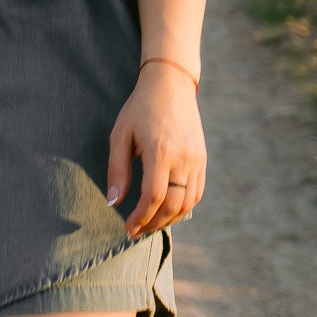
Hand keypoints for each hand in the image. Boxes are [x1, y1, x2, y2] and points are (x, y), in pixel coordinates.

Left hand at [106, 60, 207, 238]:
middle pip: (173, 205)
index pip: (153, 197)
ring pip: (188, 203)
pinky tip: (168, 211)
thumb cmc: (140, 108)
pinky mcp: (203, 158)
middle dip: (153, 224)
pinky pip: (198, 192)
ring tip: (151, 224)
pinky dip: (184, 207)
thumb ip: (117, 170)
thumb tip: (114, 202)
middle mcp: (184, 158)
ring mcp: (197, 159)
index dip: (140, 218)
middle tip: (136, 231)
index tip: (128, 228)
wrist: (171, 85)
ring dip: (170, 219)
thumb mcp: (120, 135)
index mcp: (161, 151)